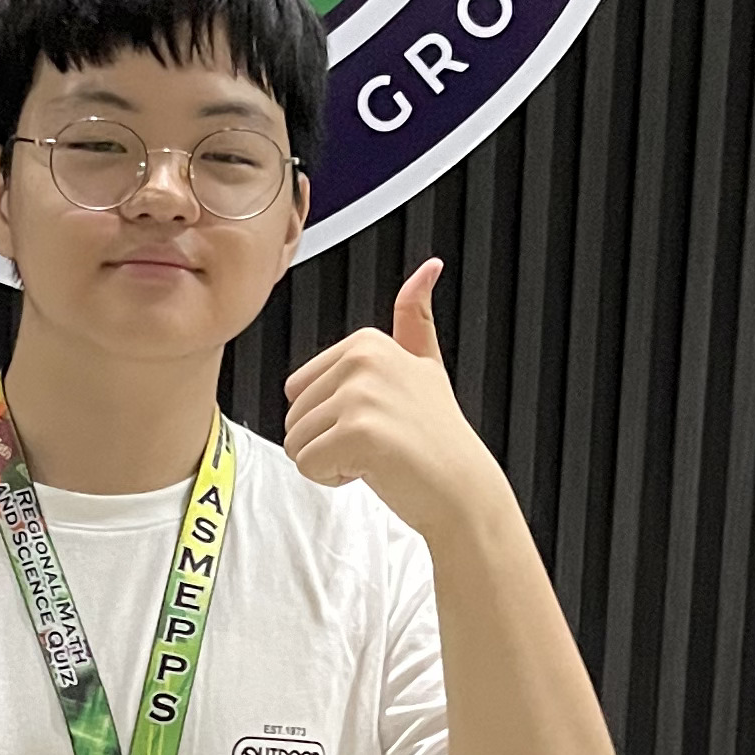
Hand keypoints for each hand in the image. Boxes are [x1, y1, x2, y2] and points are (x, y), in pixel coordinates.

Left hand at [281, 261, 499, 537]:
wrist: (461, 488)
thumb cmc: (437, 436)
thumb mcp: (425, 364)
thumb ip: (414, 317)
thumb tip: (429, 266)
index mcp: (366, 343)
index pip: (298, 390)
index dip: (331, 416)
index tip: (378, 419)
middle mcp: (361, 361)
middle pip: (293, 416)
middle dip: (327, 440)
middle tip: (380, 442)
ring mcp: (359, 396)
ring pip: (296, 442)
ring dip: (330, 460)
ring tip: (377, 455)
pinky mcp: (357, 434)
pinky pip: (307, 466)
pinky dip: (334, 479)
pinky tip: (374, 470)